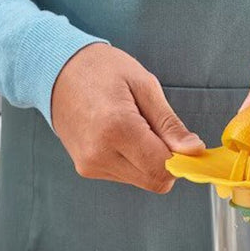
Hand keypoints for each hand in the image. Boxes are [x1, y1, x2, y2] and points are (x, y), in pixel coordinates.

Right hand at [51, 43, 204, 192]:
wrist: (56, 70)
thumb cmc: (101, 70)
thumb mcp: (143, 85)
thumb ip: (169, 124)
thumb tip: (193, 151)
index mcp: (117, 128)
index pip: (163, 169)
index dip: (181, 159)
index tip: (183, 141)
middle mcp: (100, 153)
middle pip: (154, 180)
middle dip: (166, 161)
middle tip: (157, 129)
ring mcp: (90, 164)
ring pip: (141, 180)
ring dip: (148, 160)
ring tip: (134, 126)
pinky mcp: (86, 169)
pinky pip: (125, 175)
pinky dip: (133, 160)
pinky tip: (120, 135)